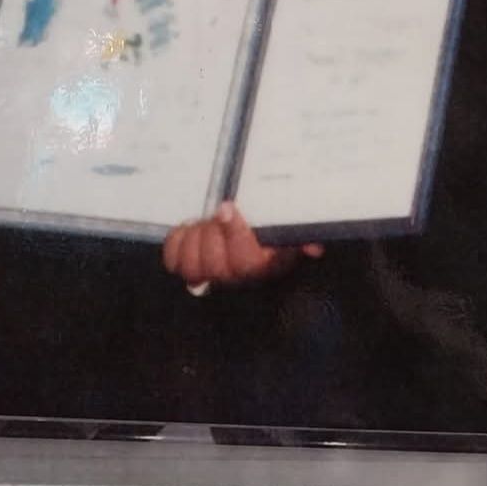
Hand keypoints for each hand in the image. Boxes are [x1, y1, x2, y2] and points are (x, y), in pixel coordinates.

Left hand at [162, 200, 323, 288]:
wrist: (249, 250)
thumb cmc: (270, 239)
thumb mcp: (288, 236)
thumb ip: (301, 239)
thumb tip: (313, 248)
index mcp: (260, 266)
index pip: (245, 261)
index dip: (233, 234)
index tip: (227, 208)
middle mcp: (234, 277)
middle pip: (213, 263)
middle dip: (211, 233)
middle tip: (216, 212)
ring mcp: (208, 276)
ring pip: (191, 264)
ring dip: (194, 238)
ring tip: (203, 222)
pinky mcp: (187, 268)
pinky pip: (173, 260)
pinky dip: (178, 241)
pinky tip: (190, 228)